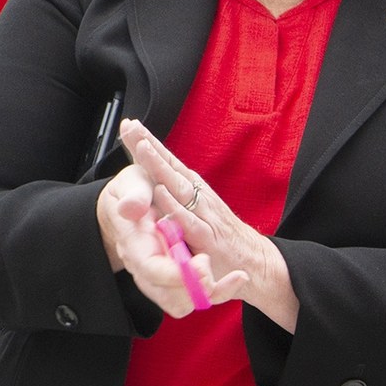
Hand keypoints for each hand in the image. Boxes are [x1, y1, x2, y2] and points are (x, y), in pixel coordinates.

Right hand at [96, 158, 246, 318]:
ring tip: (234, 275)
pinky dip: (220, 291)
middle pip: (171, 297)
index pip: (151, 270)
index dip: (176, 274)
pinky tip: (238, 278)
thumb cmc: (134, 190)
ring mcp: (160, 276)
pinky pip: (197, 296)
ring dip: (211, 291)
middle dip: (197, 288)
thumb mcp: (132, 184)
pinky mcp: (176, 277)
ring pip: (184, 303)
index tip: (201, 264)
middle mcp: (146, 268)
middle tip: (214, 263)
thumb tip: (132, 209)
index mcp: (135, 245)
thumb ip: (133, 196)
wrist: (133, 201)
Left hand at [118, 119, 297, 330]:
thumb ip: (178, 197)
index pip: (167, 162)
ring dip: (160, 166)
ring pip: (178, 186)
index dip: (149, 143)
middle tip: (131, 127)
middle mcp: (198, 196)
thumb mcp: (198, 210)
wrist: (256, 261)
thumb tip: (155, 178)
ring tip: (142, 147)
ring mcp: (204, 214)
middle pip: (170, 166)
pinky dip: (175, 206)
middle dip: (149, 146)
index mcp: (193, 189)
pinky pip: (189, 220)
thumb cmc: (222, 235)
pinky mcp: (207, 238)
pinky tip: (160, 192)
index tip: (129, 124)